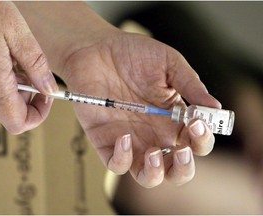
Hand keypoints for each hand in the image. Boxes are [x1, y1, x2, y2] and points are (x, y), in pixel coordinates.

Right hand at [0, 2, 57, 133]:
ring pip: (5, 105)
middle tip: (39, 78)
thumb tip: (50, 89)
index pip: (19, 123)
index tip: (48, 96)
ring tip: (23, 65)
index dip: (39, 115)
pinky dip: (10, 84)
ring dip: (21, 92)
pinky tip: (11, 63)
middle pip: (12, 116)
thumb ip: (37, 66)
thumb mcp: (18, 34)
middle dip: (32, 102)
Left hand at [62, 31, 220, 187]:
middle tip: (182, 151)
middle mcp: (154, 134)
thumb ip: (190, 84)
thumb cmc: (132, 53)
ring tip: (154, 154)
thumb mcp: (168, 63)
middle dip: (184, 168)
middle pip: (175, 168)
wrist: (95, 50)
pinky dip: (122, 159)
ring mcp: (131, 140)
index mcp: (173, 118)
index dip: (202, 138)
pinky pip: (117, 165)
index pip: (195, 141)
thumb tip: (216, 108)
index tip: (198, 121)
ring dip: (155, 173)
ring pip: (148, 176)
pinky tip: (124, 136)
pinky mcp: (106, 142)